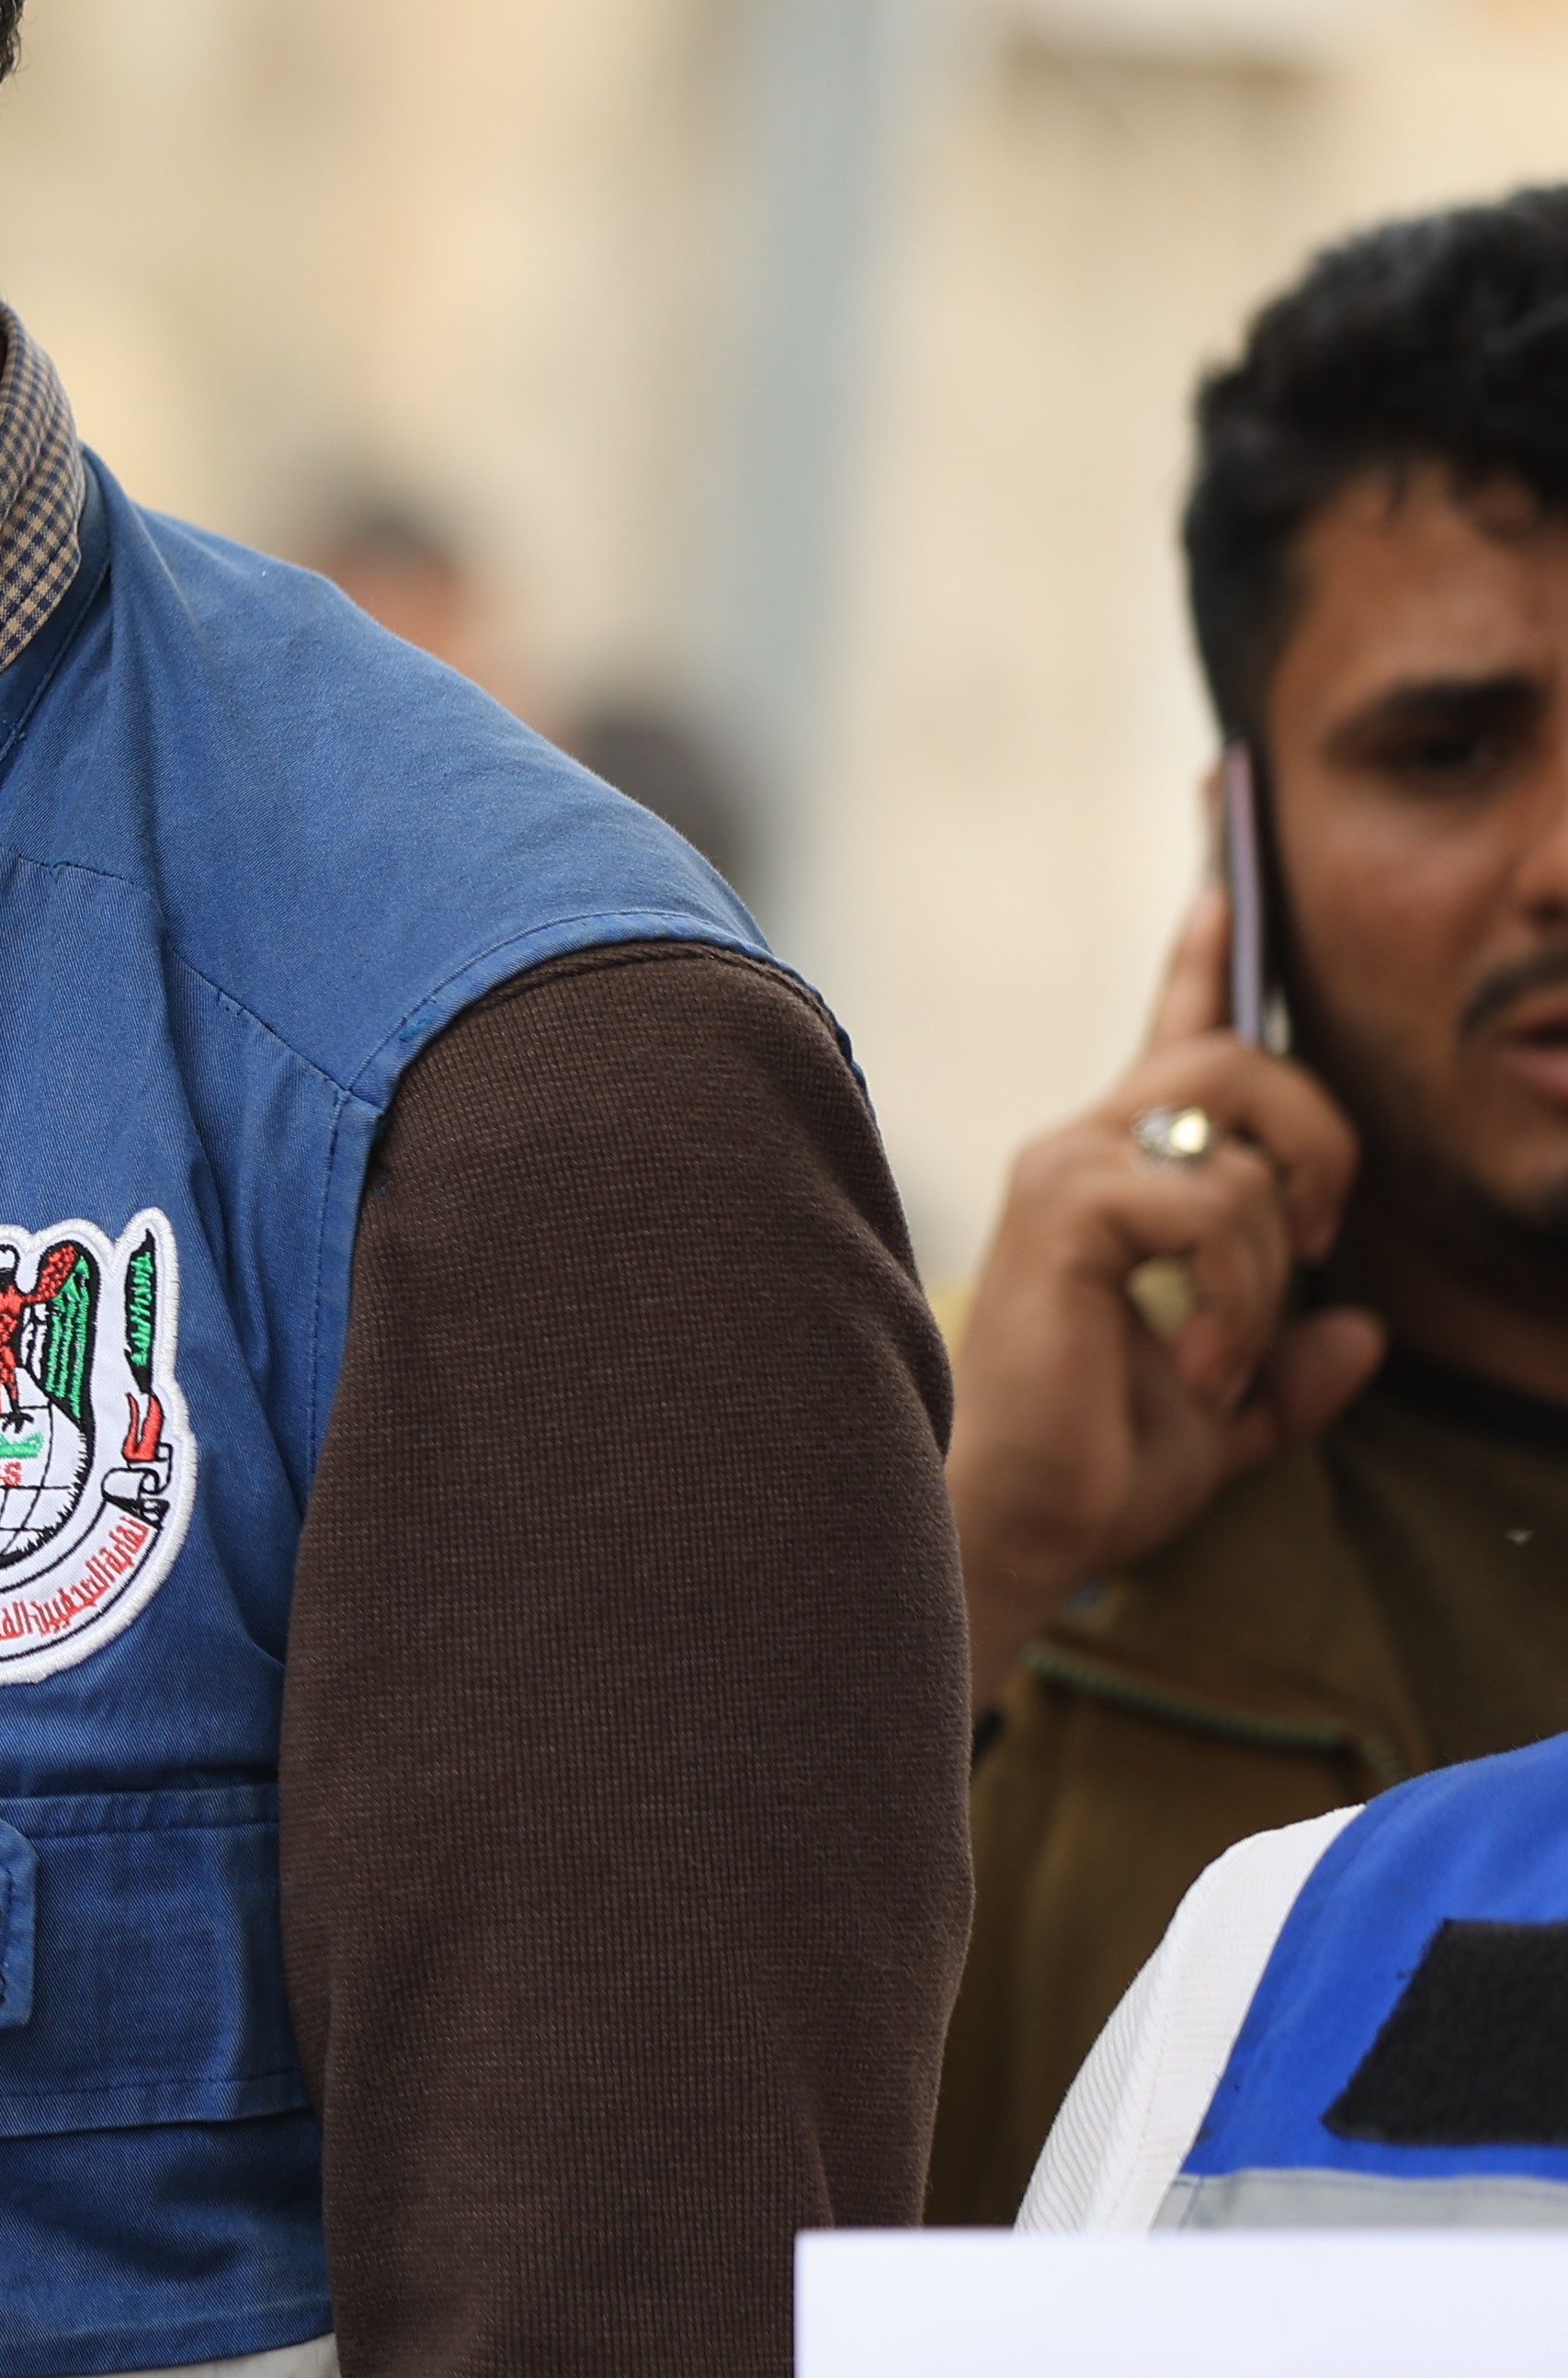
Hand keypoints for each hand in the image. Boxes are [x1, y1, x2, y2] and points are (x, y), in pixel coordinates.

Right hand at [947, 874, 1381, 1708]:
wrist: (1012, 1525)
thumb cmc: (1092, 1472)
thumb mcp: (1228, 1416)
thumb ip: (1292, 1366)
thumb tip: (1365, 1333)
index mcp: (1115, 1176)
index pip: (1174, 1030)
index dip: (1204, 947)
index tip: (1224, 851)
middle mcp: (1080, 1146)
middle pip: (1238, 1055)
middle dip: (1319, 1141)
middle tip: (1317, 1245)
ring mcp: (1067, 1167)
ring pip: (1245, 1136)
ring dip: (1277, 1258)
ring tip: (1229, 1350)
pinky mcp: (1069, 1207)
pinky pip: (1219, 1207)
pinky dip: (1240, 1297)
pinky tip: (1195, 1362)